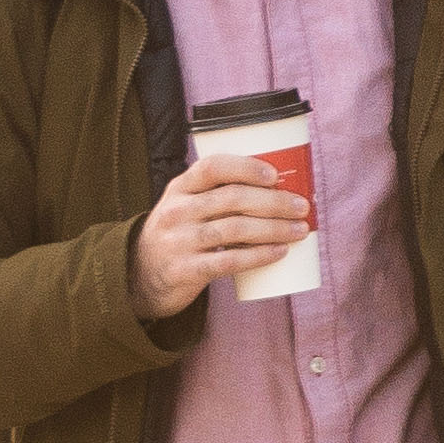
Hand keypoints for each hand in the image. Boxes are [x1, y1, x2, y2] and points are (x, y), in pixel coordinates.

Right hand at [129, 146, 311, 317]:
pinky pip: (228, 261)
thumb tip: (279, 188)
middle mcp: (177, 211)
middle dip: (274, 201)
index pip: (212, 167)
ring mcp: (179, 241)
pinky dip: (258, 255)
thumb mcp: (185, 206)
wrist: (141, 275)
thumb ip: (216, 194)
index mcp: (179, 188)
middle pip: (232, 198)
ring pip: (234, 229)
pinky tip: (279, 252)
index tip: (275, 175)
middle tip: (302, 207)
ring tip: (299, 230)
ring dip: (274, 228)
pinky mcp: (185, 270)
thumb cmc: (179, 234)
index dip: (246, 167)